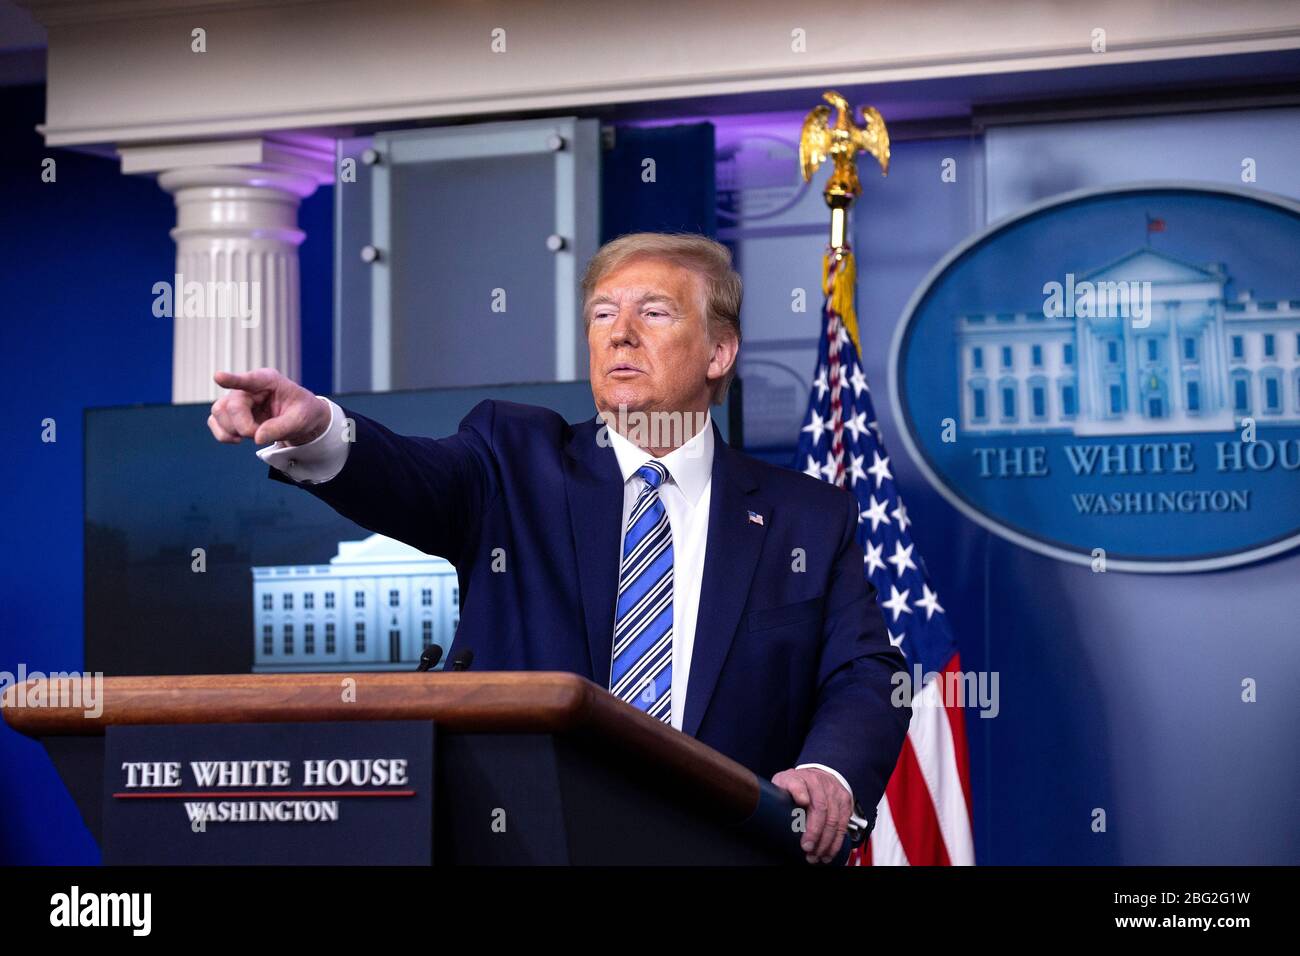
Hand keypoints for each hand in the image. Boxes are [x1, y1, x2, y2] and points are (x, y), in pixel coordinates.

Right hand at [208, 368, 329, 446]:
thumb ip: (281, 427)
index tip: (219, 377)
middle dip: (244, 427)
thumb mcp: (300, 420)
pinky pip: (214, 421)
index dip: (233, 379)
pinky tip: (238, 439)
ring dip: (232, 431)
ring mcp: (237, 398)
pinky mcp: (230, 412)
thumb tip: (257, 438)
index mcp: (268, 380)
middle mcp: (249, 387)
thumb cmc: (303, 412)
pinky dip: (224, 435)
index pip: (249, 380)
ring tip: (255, 435)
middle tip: (262, 435)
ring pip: (218, 412)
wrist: (301, 419)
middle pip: (231, 406)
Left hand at [772, 766, 852, 863]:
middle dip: (815, 832)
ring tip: (817, 855)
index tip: (801, 803)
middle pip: (820, 808)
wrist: (818, 775)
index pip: (798, 784)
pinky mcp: (845, 801)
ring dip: (826, 841)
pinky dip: (836, 841)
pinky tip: (829, 851)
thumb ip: (778, 795)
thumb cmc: (797, 784)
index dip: (799, 793)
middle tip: (807, 848)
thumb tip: (772, 809)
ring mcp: (834, 792)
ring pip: (833, 819)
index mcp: (800, 778)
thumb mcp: (783, 783)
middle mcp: (819, 782)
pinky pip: (843, 824)